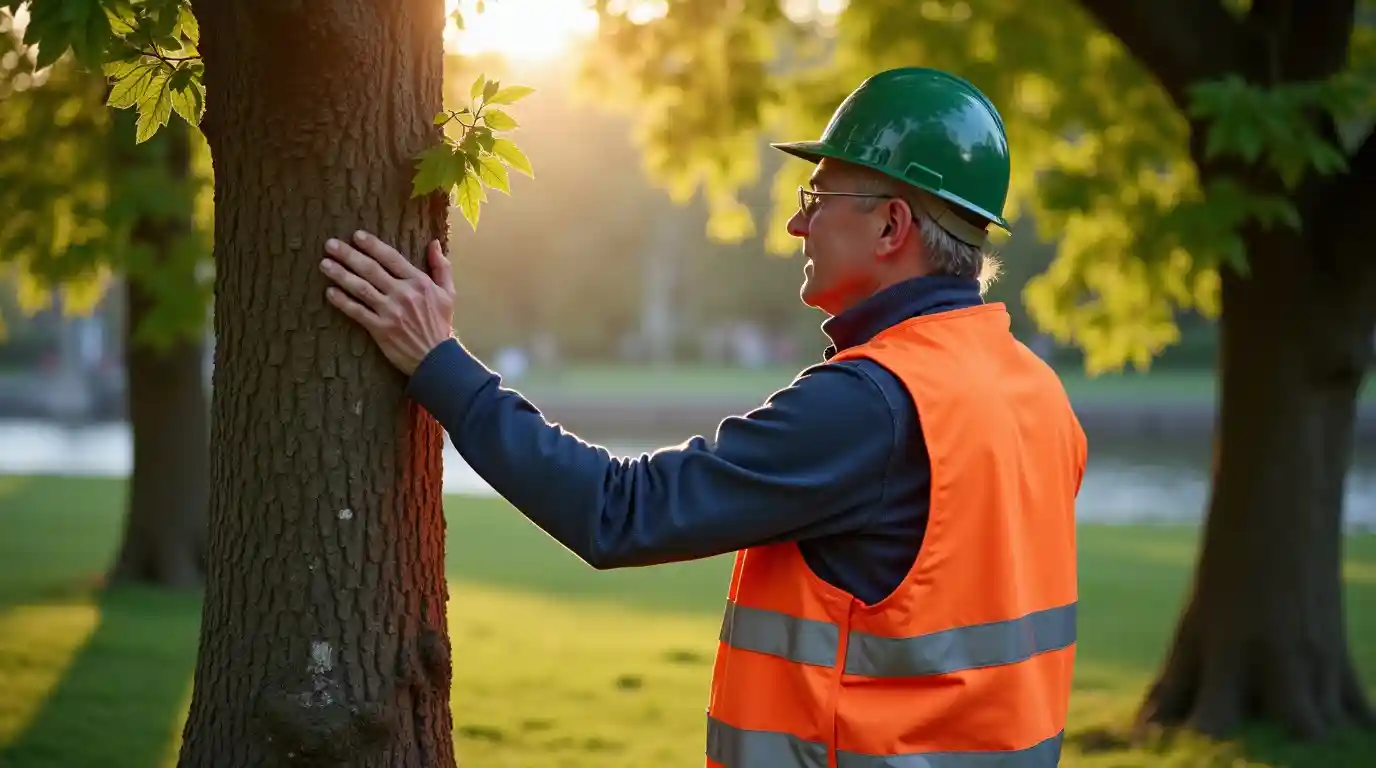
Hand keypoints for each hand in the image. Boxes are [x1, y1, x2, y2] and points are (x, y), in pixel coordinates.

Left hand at [320, 230, 454, 375]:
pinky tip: (329, 292)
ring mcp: (390, 312)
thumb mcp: (448, 293)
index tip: (356, 236)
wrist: (436, 358)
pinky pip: (357, 312)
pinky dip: (342, 302)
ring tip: (325, 264)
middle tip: (330, 245)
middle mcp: (403, 294)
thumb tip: (435, 243)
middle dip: (349, 255)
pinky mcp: (380, 329)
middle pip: (371, 269)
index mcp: (419, 282)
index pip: (392, 258)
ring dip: (340, 274)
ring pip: (360, 288)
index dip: (373, 245)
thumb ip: (441, 267)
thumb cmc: (440, 324)